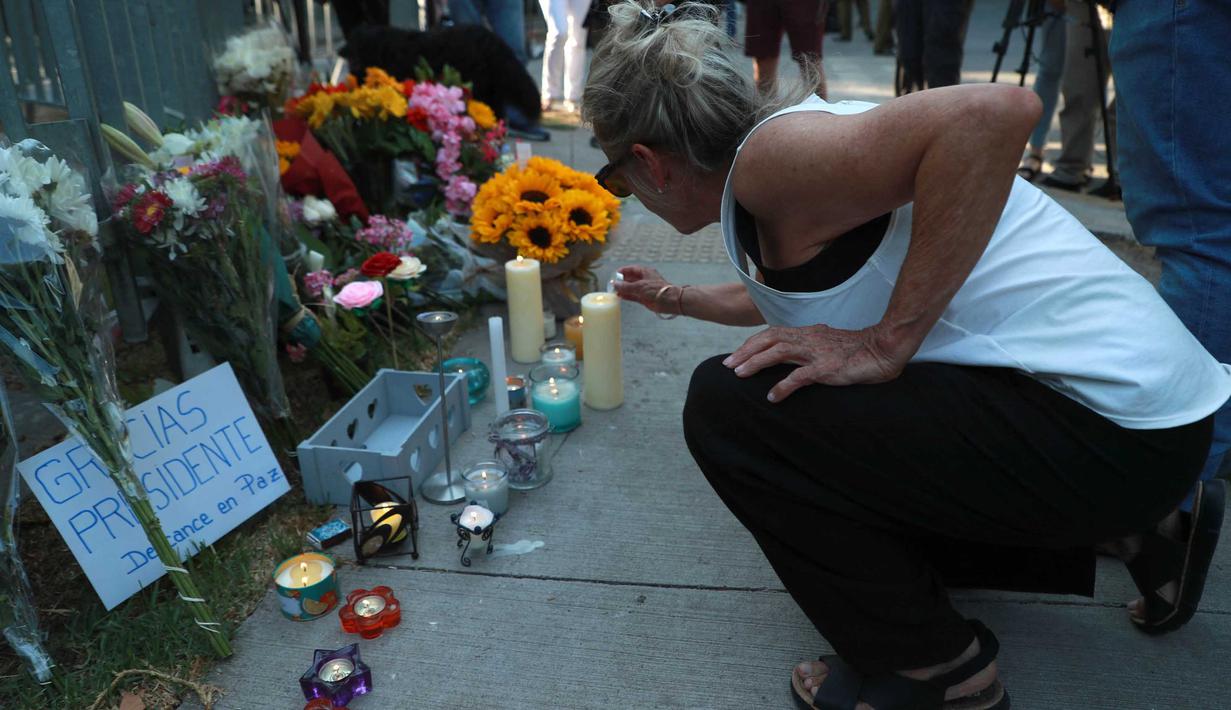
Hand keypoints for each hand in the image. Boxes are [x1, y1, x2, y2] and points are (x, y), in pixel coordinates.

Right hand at [612, 265, 678, 314]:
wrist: (669, 301)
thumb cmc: (657, 290)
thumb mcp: (639, 286)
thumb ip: (626, 286)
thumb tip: (615, 284)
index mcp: (645, 272)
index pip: (631, 269)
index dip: (623, 271)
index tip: (614, 275)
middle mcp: (644, 280)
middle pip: (630, 279)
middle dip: (622, 281)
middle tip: (612, 284)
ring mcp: (644, 289)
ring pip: (631, 288)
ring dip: (623, 289)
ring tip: (614, 291)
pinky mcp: (645, 298)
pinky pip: (633, 296)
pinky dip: (627, 296)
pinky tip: (620, 296)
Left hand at [724, 324, 906, 401]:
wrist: (884, 349)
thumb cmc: (858, 349)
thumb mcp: (829, 343)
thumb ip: (813, 344)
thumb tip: (797, 350)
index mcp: (808, 333)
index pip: (773, 333)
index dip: (752, 343)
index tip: (736, 355)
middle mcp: (808, 339)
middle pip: (769, 339)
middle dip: (745, 351)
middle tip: (728, 365)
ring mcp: (817, 352)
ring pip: (778, 353)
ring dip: (756, 363)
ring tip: (739, 375)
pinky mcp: (826, 368)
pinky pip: (799, 377)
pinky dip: (783, 387)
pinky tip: (772, 397)